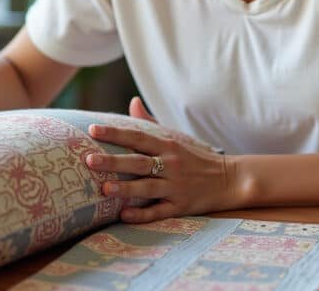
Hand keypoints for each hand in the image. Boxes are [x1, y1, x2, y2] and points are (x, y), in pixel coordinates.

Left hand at [84, 99, 239, 222]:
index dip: (114, 133)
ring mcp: (176, 186)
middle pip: (139, 162)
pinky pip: (159, 211)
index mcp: (168, 146)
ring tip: (104, 189)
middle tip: (88, 160)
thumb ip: (151, 123)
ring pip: (147, 187)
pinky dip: (142, 214)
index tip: (92, 130)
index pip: (137, 137)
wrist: (230, 179)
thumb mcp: (176, 138)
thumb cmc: (196, 158)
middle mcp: (171, 165)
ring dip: (126, 189)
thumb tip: (132, 102)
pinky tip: (124, 215)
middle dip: (113, 161)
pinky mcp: (181, 206)